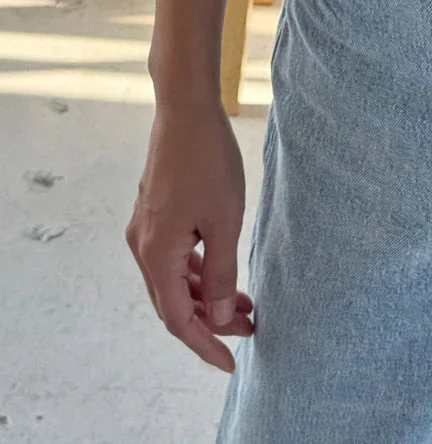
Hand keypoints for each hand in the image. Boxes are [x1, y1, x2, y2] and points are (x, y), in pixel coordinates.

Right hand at [126, 101, 252, 371]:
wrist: (187, 108)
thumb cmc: (208, 160)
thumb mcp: (224, 221)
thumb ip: (220, 273)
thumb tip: (215, 317)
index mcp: (156, 254)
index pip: (178, 319)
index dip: (205, 345)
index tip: (232, 362)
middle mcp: (143, 246)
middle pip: (173, 303)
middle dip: (210, 322)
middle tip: (250, 327)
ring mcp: (146, 228)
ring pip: (174, 280)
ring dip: (205, 296)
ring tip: (244, 303)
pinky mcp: (155, 212)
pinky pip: (174, 257)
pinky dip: (198, 271)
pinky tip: (223, 272)